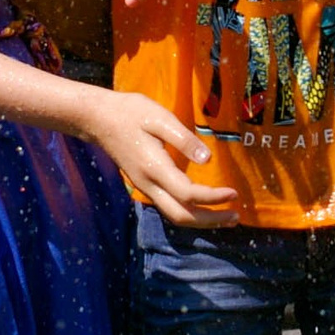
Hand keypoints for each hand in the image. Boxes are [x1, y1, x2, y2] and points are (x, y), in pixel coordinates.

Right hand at [84, 92, 238, 225]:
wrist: (97, 119)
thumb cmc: (129, 113)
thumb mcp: (159, 118)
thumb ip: (184, 139)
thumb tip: (208, 160)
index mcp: (154, 168)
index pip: (188, 194)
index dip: (213, 198)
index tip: (234, 193)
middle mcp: (149, 184)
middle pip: (182, 216)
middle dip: (210, 220)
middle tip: (236, 217)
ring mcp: (145, 187)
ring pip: (175, 216)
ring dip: (201, 221)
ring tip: (225, 218)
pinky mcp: (144, 184)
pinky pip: (169, 207)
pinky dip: (190, 213)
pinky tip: (202, 207)